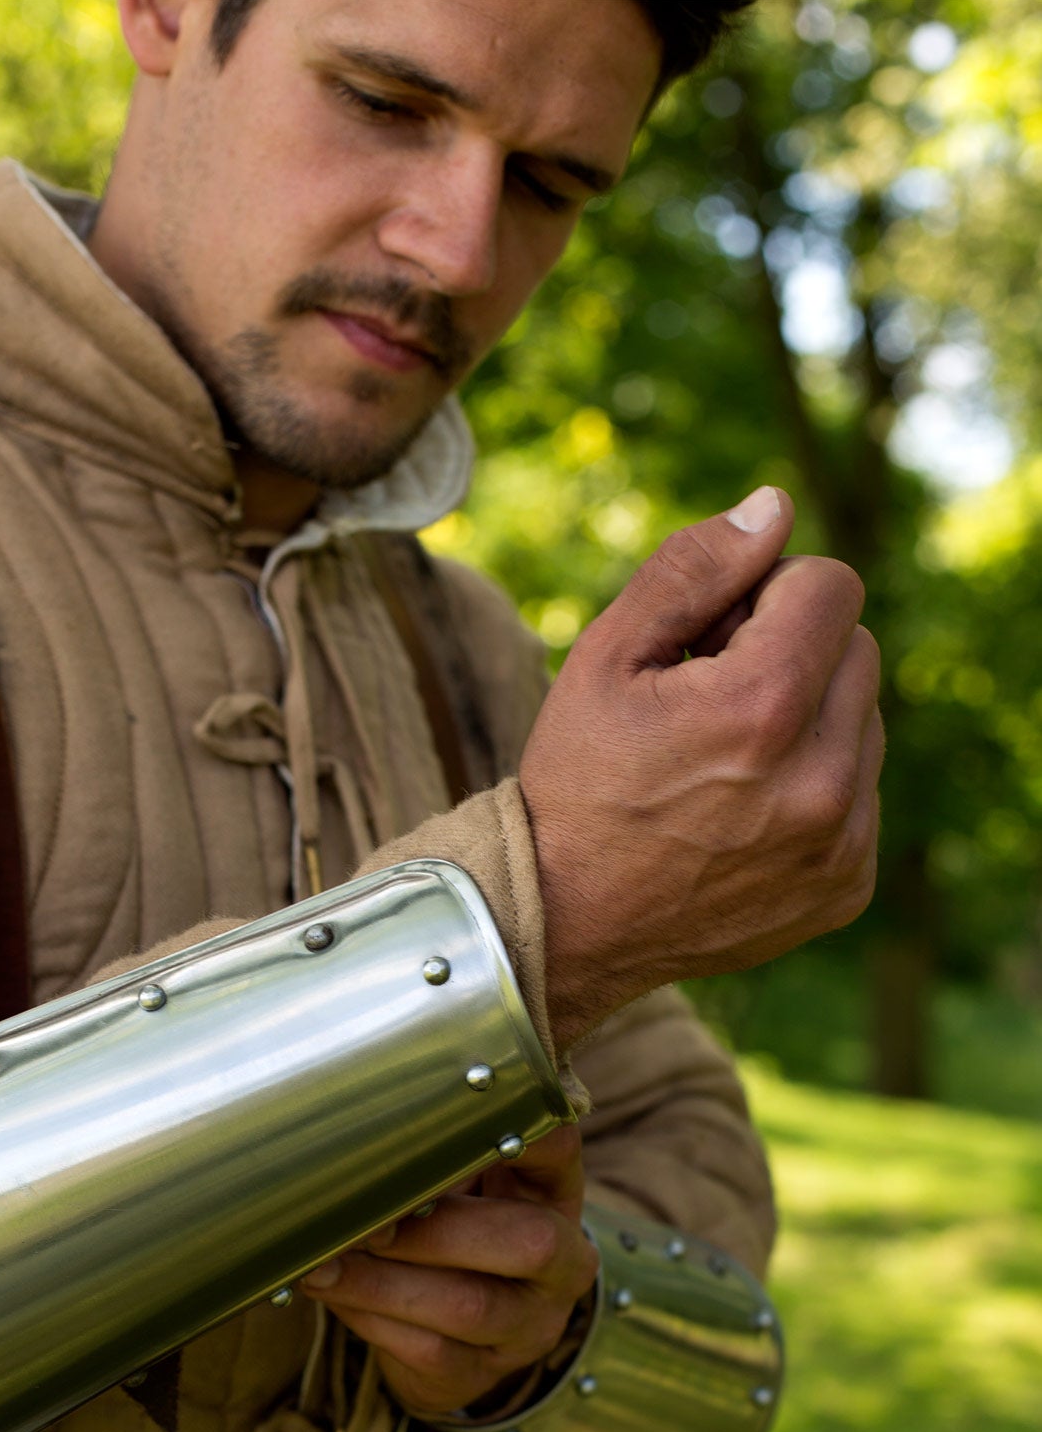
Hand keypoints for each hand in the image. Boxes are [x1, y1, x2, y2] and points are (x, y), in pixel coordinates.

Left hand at [301, 1126, 598, 1417]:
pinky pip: (430, 1350)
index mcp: (556, 1195)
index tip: (460, 1115)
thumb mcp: (461, 1188)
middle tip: (362, 1220)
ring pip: (468, 1306)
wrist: (457, 1333)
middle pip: (526, 1242)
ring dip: (381, 1282)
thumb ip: (430, 1161)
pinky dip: (370, 1318)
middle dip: (432, 1230)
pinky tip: (332, 1295)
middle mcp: (562, 1265)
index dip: (522, 1135)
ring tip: (319, 1263)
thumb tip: (356, 1144)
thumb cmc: (451, 1232)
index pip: (559, 1150)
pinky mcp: (483, 1374)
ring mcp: (529, 1327)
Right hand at [519, 486, 882, 1050]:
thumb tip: (774, 508)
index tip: (712, 640)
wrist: (566, 923)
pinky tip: (742, 813)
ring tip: (722, 763)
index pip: (832, 585)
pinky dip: (814, 788)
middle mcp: (820, 780)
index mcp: (761, 708)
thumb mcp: (605, 658)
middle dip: (792, 653)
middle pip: (857, 648)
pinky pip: (863, 794)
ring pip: (865, 721)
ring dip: (808, 720)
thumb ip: (692, 570)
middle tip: (710, 700)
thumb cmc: (576, 782)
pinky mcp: (847, 884)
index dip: (766, 594)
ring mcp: (841, 841)